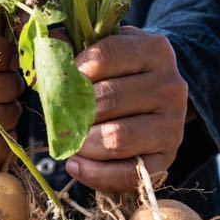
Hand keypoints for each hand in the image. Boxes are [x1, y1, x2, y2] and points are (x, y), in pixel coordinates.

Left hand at [66, 27, 188, 191]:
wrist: (156, 103)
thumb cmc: (121, 75)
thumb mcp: (104, 51)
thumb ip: (74, 46)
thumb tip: (47, 46)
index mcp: (153, 50)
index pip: (104, 56)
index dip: (73, 71)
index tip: (59, 82)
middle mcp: (169, 86)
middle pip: (107, 100)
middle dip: (72, 113)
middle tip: (57, 119)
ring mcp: (172, 124)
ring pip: (116, 138)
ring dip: (83, 143)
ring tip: (70, 141)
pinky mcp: (166, 158)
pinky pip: (127, 173)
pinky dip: (94, 173)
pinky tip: (75, 165)